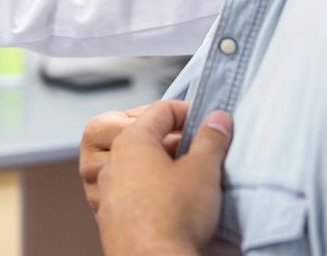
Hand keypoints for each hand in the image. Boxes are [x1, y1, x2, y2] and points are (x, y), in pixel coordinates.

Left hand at [93, 100, 232, 255]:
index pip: (161, 110)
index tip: (208, 123)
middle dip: (176, 140)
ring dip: (163, 167)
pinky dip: (151, 190)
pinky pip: (132, 192)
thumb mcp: (203, 170)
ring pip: (138, 166)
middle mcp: (113, 161)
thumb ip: (212, 139)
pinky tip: (172, 203)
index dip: (189, 112)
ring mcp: (109, 190)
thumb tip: (217, 120)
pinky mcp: (112, 216)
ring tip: (188, 179)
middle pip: (147, 136)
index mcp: (131, 140)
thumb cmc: (173, 217)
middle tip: (202, 152)